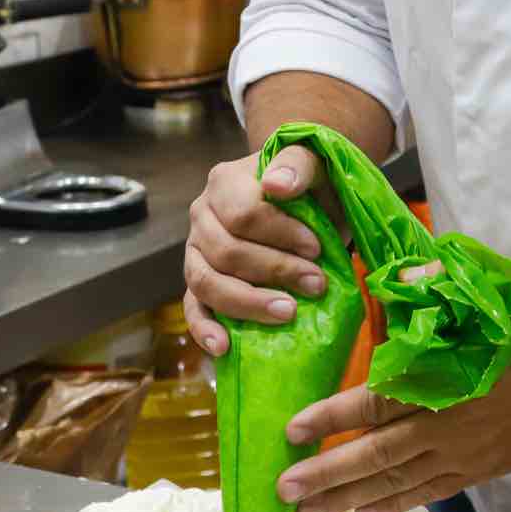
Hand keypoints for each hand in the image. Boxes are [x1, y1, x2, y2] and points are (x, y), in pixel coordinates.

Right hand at [182, 146, 337, 357]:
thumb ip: (297, 164)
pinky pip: (193, 308)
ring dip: (248, 303)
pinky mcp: (200, 282)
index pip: (243, 215)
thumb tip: (276, 185)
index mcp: (224, 183)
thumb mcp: (314, 164)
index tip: (317, 248)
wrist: (307, 200)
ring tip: (288, 313)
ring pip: (206, 282)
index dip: (281, 235)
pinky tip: (223, 348)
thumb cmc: (310, 186)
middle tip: (317, 284)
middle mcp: (202, 216)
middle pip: (227, 252)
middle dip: (276, 271)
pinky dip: (204, 329)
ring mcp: (196, 251)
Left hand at [271, 293, 510, 511]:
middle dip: (327, 474)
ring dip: (348, 499)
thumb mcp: (504, 298)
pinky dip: (394, 505)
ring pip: (397, 483)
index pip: (378, 403)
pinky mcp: (481, 471)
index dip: (333, 417)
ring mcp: (466, 455)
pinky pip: (429, 493)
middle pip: (377, 455)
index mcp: (449, 381)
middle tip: (282, 489)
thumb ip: (453, 284)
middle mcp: (451, 426)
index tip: (294, 428)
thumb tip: (412, 267)